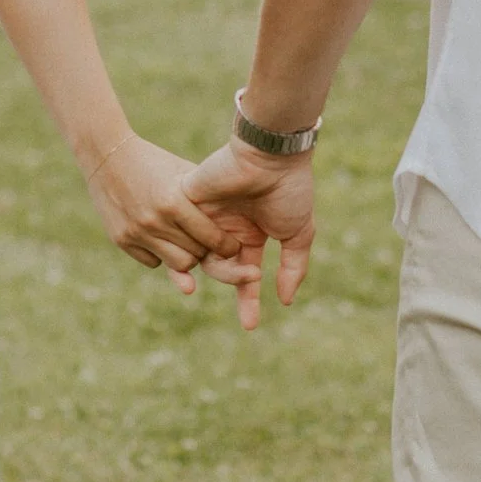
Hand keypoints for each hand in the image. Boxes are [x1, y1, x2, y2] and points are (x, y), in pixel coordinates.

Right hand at [85, 135, 249, 295]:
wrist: (106, 155)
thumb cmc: (154, 161)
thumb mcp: (183, 174)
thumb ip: (206, 199)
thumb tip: (238, 224)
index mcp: (175, 202)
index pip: (212, 239)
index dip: (226, 245)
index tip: (232, 245)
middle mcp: (155, 221)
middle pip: (196, 256)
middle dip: (206, 251)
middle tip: (211, 244)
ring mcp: (136, 233)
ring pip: (176, 265)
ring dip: (186, 257)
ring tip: (188, 242)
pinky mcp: (121, 240)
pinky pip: (153, 262)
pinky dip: (161, 254)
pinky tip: (162, 236)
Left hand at [183, 142, 315, 328]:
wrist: (271, 155)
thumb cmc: (288, 189)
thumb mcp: (298, 233)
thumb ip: (292, 267)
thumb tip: (284, 300)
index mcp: (249, 232)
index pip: (242, 272)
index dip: (247, 299)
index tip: (250, 325)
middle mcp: (225, 226)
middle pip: (220, 268)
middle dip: (237, 282)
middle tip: (252, 277)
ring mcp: (206, 215)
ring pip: (201, 256)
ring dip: (223, 267)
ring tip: (243, 260)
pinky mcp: (188, 201)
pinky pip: (182, 234)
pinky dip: (196, 243)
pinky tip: (214, 242)